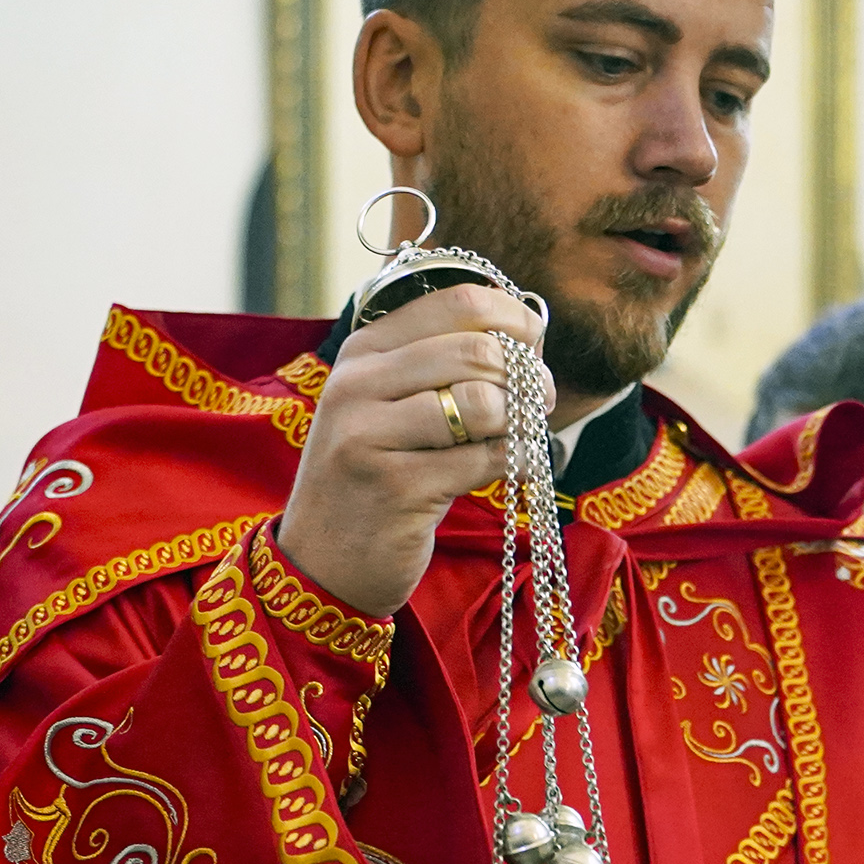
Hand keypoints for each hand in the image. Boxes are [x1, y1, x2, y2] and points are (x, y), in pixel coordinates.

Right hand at [277, 283, 553, 615]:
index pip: (455, 303)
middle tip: (541, 396)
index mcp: (363, 351)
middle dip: (526, 373)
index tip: (533, 342)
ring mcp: (372, 437)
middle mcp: (359, 385)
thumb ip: (436, 365)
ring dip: (521, 419)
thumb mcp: (384, 406)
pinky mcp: (397, 488)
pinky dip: (518, 461)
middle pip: (475, 350)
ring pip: (481, 402)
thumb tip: (523, 335)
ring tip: (524, 434)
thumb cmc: (372, 478)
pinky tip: (519, 467)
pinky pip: (485, 459)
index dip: (512, 317)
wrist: (321, 560)